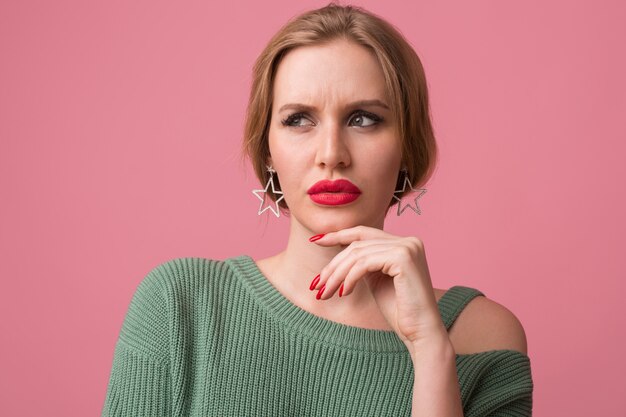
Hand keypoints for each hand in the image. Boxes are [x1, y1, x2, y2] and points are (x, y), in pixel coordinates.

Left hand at [310, 225, 448, 350]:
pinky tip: (344, 293)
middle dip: (333, 265)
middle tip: (317, 284)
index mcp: (403, 243)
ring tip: (326, 293)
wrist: (420, 333)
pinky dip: (350, 278)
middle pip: (358, 244)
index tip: (315, 240)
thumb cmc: (399, 310)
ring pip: (358, 254)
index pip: (364, 232)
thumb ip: (364, 262)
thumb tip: (338, 251)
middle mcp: (408, 240)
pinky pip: (365, 263)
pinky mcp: (404, 257)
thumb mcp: (376, 280)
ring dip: (336, 275)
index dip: (338, 235)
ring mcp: (408, 247)